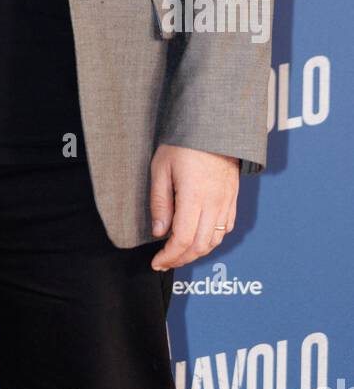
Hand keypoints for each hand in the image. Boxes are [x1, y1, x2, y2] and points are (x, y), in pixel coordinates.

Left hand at [149, 145, 239, 270]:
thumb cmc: (184, 142)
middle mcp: (214, 204)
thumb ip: (160, 202)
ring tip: (179, 253)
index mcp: (194, 197)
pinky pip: (226, 228)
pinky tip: (200, 238)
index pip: (183, 240)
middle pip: (200, 246)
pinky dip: (213, 240)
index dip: (169, 256)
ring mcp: (226, 202)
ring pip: (215, 240)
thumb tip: (159, 232)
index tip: (156, 262)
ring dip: (197, 252)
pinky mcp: (233, 198)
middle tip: (164, 261)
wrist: (214, 125)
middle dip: (181, 259)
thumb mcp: (161, 168)